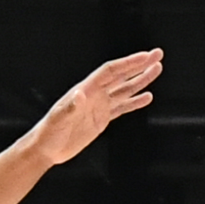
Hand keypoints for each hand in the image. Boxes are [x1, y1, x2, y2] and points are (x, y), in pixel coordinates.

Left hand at [26, 51, 166, 166]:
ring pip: (125, 89)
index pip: (111, 71)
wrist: (47, 148)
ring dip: (141, 80)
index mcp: (86, 90)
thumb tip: (80, 95)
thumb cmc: (49, 132)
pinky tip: (147, 97)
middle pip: (122, 75)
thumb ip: (70, 107)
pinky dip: (135, 101)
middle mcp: (95, 94)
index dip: (129, 63)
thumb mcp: (58, 120)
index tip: (145, 56)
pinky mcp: (102, 118)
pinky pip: (122, 107)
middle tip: (157, 55)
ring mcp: (99, 106)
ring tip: (157, 69)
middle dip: (140, 65)